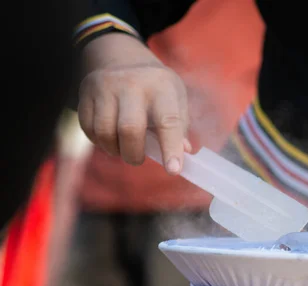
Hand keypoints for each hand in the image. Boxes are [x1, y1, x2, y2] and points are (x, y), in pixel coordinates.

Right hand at [78, 33, 193, 174]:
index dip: (171, 148)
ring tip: (123, 149)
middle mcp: (132, 83)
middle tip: (138, 159)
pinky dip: (99, 142)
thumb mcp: (176, 98)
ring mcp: (106, 86)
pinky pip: (88, 128)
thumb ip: (180, 126)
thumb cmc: (157, 87)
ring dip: (115, 150)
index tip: (173, 170)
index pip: (168, 120)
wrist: (122, 57)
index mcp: (162, 86)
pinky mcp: (86, 92)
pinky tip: (110, 138)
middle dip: (134, 154)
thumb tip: (184, 151)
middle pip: (129, 129)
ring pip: (104, 132)